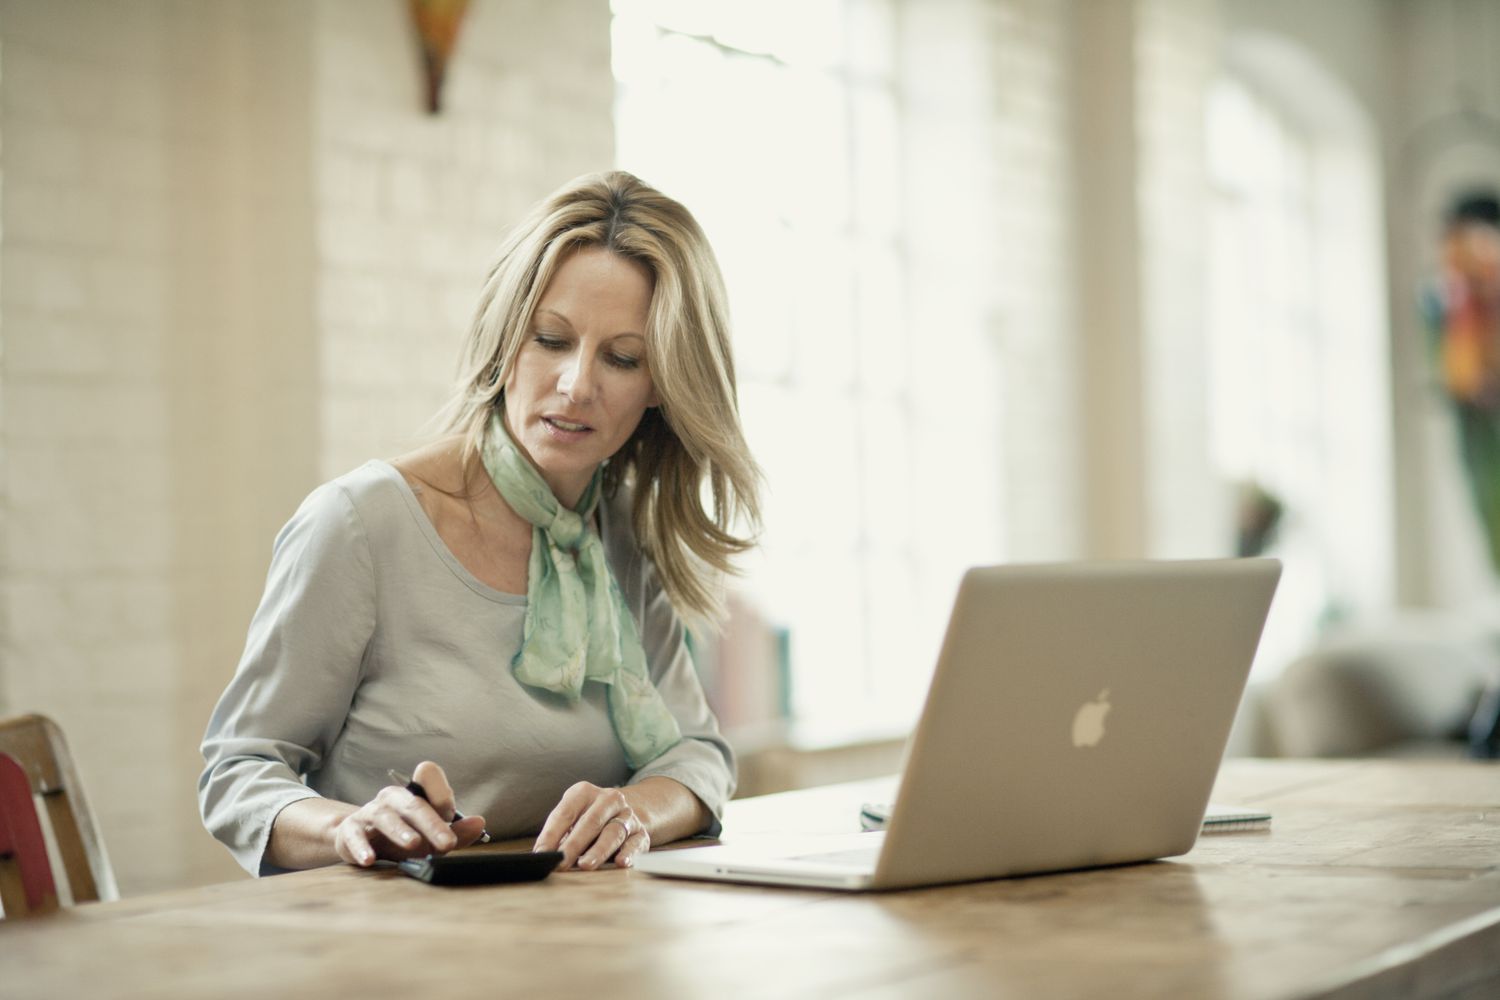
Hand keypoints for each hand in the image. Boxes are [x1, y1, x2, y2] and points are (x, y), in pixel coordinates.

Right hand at [333, 760, 487, 867]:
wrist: (358, 841)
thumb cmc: (401, 835)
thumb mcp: (429, 835)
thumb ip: (455, 831)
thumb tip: (479, 822)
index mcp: (414, 793)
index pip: (428, 776)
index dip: (441, 792)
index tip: (451, 814)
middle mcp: (392, 798)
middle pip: (413, 804)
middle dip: (432, 823)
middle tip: (448, 843)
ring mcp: (370, 813)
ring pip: (385, 816)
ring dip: (400, 830)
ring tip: (413, 844)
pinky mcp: (350, 831)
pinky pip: (355, 836)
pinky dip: (361, 848)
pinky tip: (369, 860)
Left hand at [534, 782, 650, 869]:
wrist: (622, 812)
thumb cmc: (586, 820)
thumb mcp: (571, 818)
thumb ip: (557, 835)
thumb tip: (543, 856)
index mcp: (584, 792)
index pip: (566, 813)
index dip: (552, 834)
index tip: (541, 854)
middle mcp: (609, 799)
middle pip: (591, 822)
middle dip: (574, 844)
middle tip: (561, 862)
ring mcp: (627, 815)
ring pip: (613, 833)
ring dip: (598, 850)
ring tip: (585, 865)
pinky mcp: (641, 832)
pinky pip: (636, 843)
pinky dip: (629, 853)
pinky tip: (621, 862)